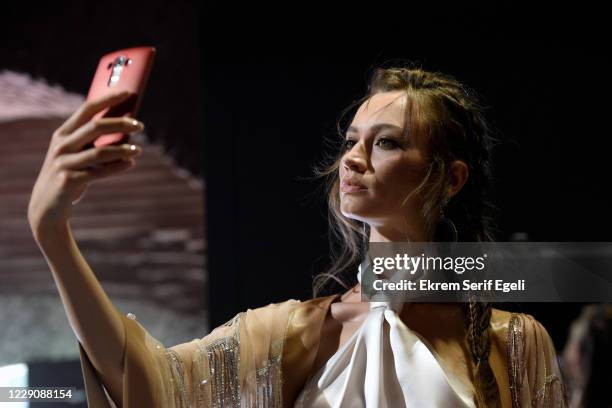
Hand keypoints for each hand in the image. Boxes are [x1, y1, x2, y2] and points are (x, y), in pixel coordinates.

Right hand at [28, 91, 143, 233]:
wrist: (47, 206)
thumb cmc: (69, 174)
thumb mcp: (77, 154)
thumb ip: (94, 141)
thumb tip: (127, 127)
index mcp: (63, 133)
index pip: (87, 109)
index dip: (107, 99)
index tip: (128, 92)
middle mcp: (61, 145)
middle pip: (95, 127)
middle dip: (120, 123)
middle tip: (140, 125)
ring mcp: (63, 163)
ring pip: (99, 152)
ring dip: (123, 150)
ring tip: (139, 150)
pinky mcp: (68, 181)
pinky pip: (98, 172)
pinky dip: (117, 167)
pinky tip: (130, 164)